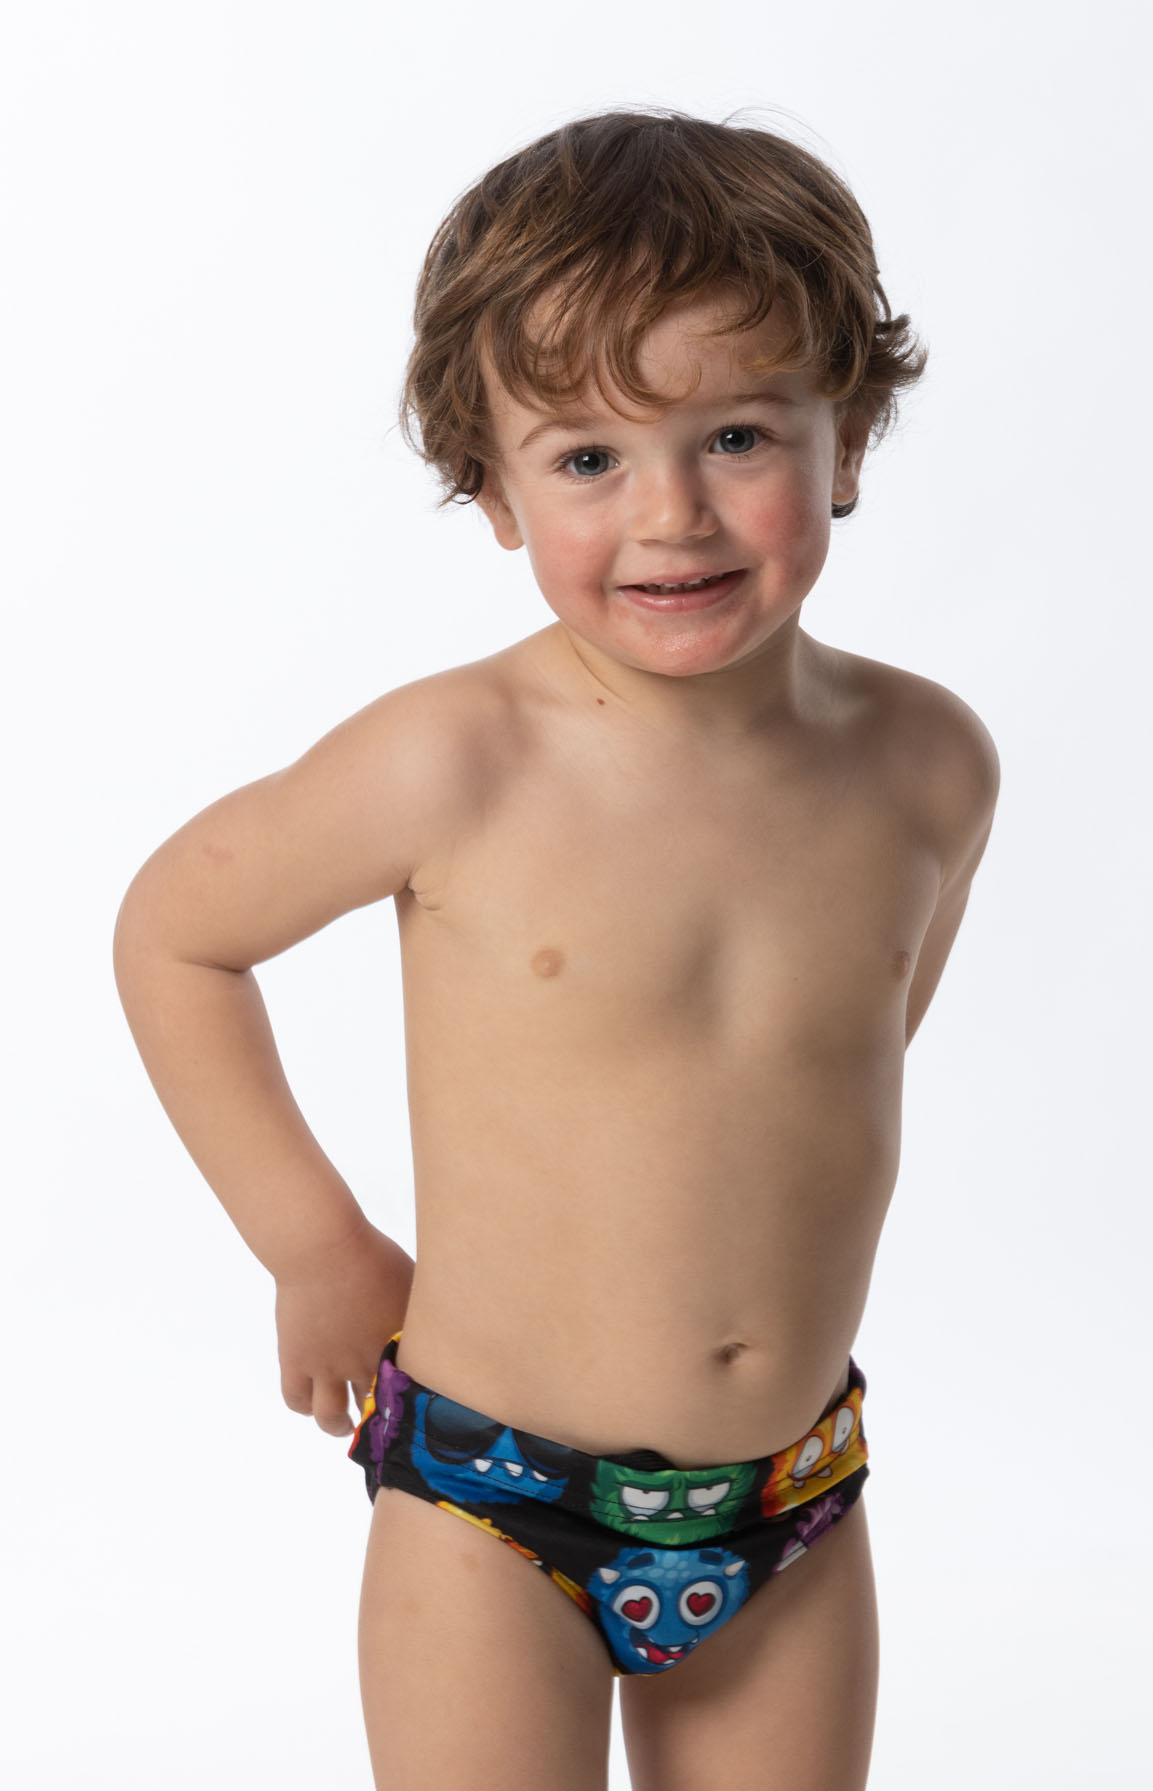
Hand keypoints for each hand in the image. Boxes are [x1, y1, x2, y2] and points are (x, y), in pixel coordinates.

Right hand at [273, 1216, 414, 1436]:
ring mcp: (327, 1366)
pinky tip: (314, 1400)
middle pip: (375, 1409)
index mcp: (396, 1347)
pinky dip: (305, 1407)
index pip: (412, 1393)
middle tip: (381, 1417)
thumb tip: (438, 1320)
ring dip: (339, 1426)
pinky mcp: (296, 1359)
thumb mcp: (412, 1281)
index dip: (415, 1406)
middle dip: (381, 1418)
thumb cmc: (373, 1255)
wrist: (322, 1248)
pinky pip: (295, 1399)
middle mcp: (363, 1364)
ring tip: (344, 1424)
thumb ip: (424, 1310)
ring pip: (331, 1418)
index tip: (416, 1407)